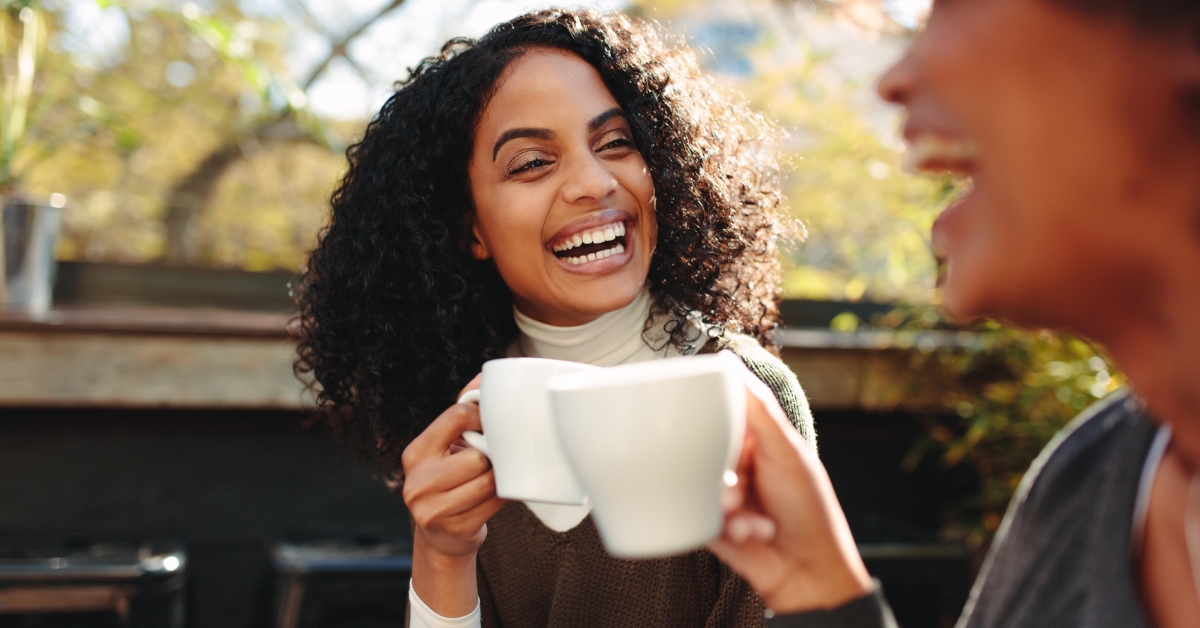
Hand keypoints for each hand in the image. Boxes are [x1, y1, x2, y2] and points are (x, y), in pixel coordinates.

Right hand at [401, 374, 504, 615]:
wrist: (442, 536)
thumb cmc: (449, 480)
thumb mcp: (447, 445)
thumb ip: (464, 409)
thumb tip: (486, 375)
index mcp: (415, 453)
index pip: (456, 416)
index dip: (481, 417)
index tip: (489, 425)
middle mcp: (417, 482)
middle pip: (476, 455)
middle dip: (490, 457)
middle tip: (491, 460)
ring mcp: (433, 510)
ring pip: (487, 480)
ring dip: (498, 478)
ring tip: (492, 478)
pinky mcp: (455, 530)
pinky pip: (494, 503)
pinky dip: (501, 498)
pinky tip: (494, 496)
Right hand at [707, 369, 872, 613]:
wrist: (809, 573)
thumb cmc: (810, 510)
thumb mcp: (786, 451)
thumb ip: (757, 409)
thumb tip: (728, 364)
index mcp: (756, 443)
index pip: (721, 416)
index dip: (708, 416)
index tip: (688, 411)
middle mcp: (739, 467)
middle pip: (702, 451)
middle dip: (720, 471)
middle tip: (736, 485)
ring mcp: (724, 497)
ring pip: (699, 486)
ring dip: (725, 502)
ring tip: (745, 515)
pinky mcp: (712, 527)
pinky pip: (698, 517)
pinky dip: (728, 527)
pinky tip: (753, 534)